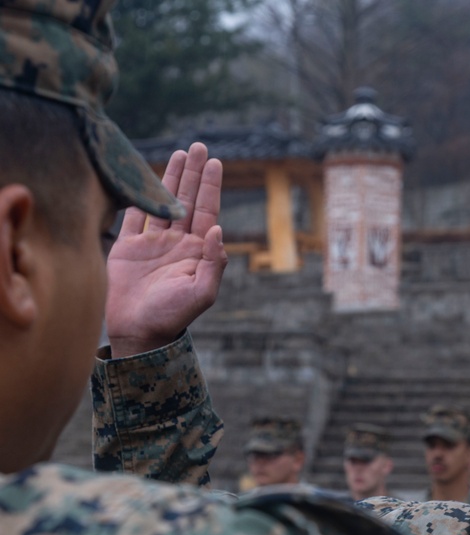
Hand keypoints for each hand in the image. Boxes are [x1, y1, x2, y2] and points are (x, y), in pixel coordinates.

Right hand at [105, 143, 226, 357]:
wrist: (139, 331)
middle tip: (199, 147)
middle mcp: (178, 243)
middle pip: (188, 199)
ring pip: (164, 202)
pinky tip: (145, 175)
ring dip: (172, 178)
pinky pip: (135, 215)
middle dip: (194, 173)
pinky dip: (140, 195)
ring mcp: (154, 243)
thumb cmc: (174, 315)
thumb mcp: (202, 292)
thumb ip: (215, 262)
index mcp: (198, 251)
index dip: (210, 186)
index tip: (215, 162)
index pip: (207, 211)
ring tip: (180, 153)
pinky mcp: (128, 248)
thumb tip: (219, 230)